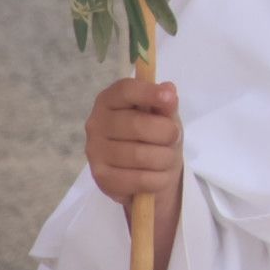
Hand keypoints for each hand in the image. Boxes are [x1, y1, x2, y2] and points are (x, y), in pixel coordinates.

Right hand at [85, 79, 182, 207]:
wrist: (146, 169)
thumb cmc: (154, 134)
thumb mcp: (164, 115)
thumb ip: (165, 104)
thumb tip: (169, 90)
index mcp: (109, 100)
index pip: (125, 91)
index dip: (148, 93)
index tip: (170, 98)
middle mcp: (96, 124)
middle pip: (136, 124)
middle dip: (166, 133)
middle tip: (174, 137)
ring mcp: (95, 152)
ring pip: (140, 155)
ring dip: (165, 158)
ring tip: (167, 157)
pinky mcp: (101, 178)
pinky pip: (139, 179)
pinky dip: (157, 179)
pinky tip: (158, 174)